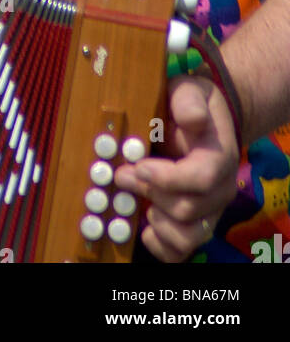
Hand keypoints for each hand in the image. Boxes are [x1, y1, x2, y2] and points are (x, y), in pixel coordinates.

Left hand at [113, 74, 238, 261]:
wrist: (206, 123)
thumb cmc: (191, 106)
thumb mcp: (189, 92)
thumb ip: (189, 103)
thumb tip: (193, 120)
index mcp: (219, 158)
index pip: (200, 179)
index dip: (166, 178)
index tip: (138, 166)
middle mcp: (219, 190)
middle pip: (187, 209)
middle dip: (149, 193)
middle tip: (121, 174)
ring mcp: (209, 211)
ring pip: (188, 236)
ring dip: (157, 224)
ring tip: (139, 203)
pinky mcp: (196, 223)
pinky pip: (182, 249)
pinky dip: (161, 245)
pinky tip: (145, 228)